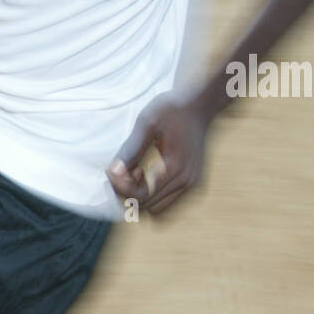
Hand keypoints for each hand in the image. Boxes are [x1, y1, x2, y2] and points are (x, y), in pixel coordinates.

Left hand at [108, 93, 212, 214]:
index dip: (121, 188)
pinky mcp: (193, 183)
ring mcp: (192, 184)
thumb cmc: (171, 110)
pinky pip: (166, 201)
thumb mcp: (147, 122)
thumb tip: (114, 172)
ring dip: (140, 196)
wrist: (199, 104)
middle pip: (147, 206)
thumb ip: (130, 149)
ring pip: (157, 209)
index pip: (140, 197)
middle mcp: (187, 181)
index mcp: (176, 167)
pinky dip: (153, 194)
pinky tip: (147, 174)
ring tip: (136, 173)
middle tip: (122, 170)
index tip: (113, 170)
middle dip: (128, 193)